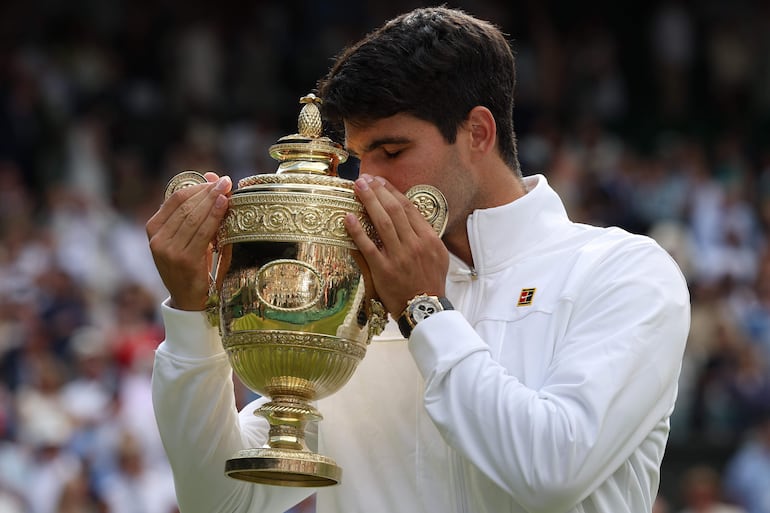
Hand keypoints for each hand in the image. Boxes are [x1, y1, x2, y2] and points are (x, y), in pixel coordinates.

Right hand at [146, 172, 231, 310]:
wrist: (189, 300)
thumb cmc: (192, 264)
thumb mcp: (189, 236)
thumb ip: (197, 209)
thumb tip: (212, 176)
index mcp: (154, 228)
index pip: (176, 199)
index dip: (197, 186)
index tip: (216, 180)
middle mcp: (158, 239)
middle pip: (186, 206)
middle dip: (208, 191)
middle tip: (225, 181)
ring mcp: (169, 250)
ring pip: (194, 217)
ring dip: (213, 200)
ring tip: (227, 189)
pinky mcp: (184, 260)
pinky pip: (202, 232)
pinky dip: (214, 215)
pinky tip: (224, 204)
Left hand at [344, 174, 448, 316]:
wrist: (425, 308)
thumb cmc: (430, 282)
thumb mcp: (438, 256)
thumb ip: (425, 236)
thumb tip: (411, 217)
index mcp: (429, 239)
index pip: (408, 208)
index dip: (392, 192)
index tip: (380, 181)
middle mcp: (414, 244)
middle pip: (394, 210)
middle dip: (378, 192)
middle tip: (365, 179)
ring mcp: (398, 257)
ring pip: (382, 223)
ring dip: (368, 202)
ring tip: (358, 188)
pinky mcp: (384, 270)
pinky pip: (368, 246)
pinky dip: (357, 231)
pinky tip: (348, 217)